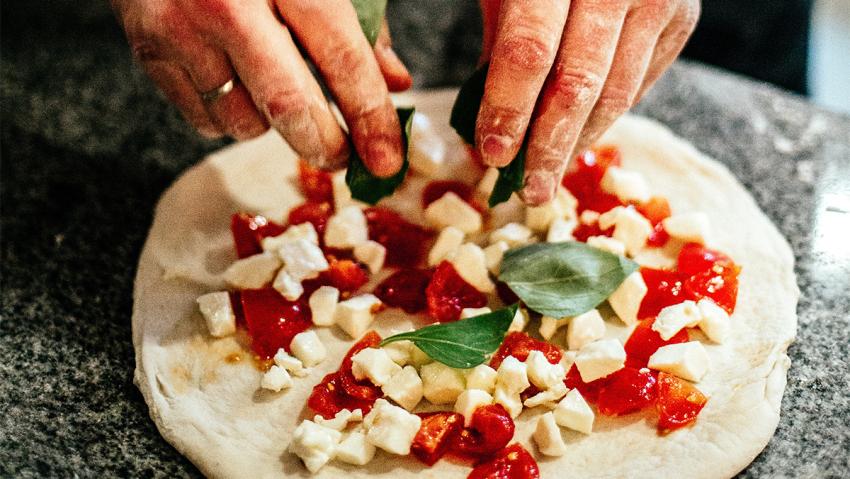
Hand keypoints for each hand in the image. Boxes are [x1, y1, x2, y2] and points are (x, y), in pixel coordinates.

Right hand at [112, 0, 411, 175]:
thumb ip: (361, 22)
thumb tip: (394, 81)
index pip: (340, 56)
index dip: (369, 115)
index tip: (386, 158)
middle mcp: (228, 3)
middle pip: (287, 104)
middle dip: (325, 145)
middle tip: (344, 158)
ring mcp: (180, 28)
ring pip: (243, 121)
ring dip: (273, 126)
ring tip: (280, 93)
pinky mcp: (149, 50)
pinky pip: (204, 118)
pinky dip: (232, 117)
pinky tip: (237, 81)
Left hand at [477, 0, 698, 203]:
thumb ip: (499, 42)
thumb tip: (494, 125)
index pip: (530, 51)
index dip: (509, 109)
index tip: (492, 153)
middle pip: (580, 84)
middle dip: (549, 146)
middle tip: (528, 191)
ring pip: (616, 93)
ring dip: (578, 143)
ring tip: (548, 176)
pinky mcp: (682, 16)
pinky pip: (640, 85)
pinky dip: (606, 117)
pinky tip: (579, 137)